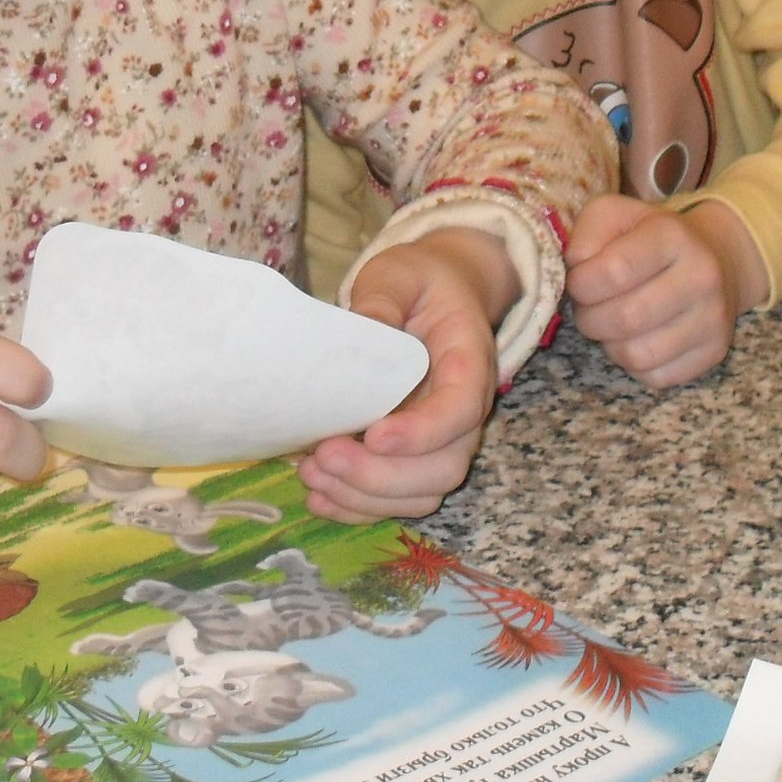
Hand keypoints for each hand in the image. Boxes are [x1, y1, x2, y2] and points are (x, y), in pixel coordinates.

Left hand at [301, 227, 512, 522]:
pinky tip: (319, 497)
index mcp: (468, 361)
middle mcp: (465, 411)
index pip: (461, 408)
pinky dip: (359, 507)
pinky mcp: (415, 458)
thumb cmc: (419, 283)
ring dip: (365, 496)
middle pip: (443, 466)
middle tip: (325, 457)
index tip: (375, 435)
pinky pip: (399, 499)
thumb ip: (384, 299)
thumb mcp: (399, 274)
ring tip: (312, 475)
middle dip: (382, 475)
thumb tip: (364, 329)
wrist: (438, 294)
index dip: (422, 432)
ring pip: (421, 493)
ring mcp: (443, 441)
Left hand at [563, 194, 766, 388]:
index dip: (581, 284)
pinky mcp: (714, 351)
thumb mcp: (614, 215)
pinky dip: (634, 364)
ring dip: (610, 344)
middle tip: (589, 307)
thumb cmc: (648, 237)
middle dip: (590, 318)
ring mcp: (713, 318)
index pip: (613, 272)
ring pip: (637, 354)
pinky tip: (635, 338)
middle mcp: (702, 277)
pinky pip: (656, 377)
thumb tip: (577, 267)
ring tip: (611, 322)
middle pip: (624, 318)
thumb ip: (586, 233)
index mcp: (673, 236)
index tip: (578, 281)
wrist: (714, 257)